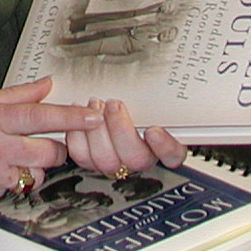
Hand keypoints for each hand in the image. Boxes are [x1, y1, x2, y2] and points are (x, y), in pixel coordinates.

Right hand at [0, 79, 102, 208]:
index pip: (41, 116)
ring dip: (31, 169)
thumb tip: (46, 85)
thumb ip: (14, 96)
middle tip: (44, 144)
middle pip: (48, 152)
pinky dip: (8, 183)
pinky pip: (12, 191)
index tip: (93, 116)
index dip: (71, 116)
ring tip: (9, 160)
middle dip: (54, 149)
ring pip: (34, 176)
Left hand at [66, 96, 185, 178]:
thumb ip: (160, 100)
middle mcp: (141, 158)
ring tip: (97, 105)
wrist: (105, 106)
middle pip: (136, 159)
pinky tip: (80, 112)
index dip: (164, 147)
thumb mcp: (152, 99)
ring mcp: (116, 163)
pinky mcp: (91, 160)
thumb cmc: (134, 104)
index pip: (173, 155)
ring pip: (106, 161)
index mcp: (163, 145)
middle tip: (114, 105)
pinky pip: (82, 156)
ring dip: (98, 131)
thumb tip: (171, 87)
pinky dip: (77, 133)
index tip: (153, 130)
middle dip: (121, 130)